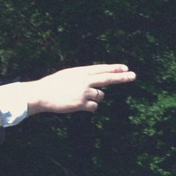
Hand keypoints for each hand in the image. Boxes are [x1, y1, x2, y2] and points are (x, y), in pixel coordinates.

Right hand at [1, 64, 135, 117]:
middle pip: (108, 78)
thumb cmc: (52, 85)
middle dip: (122, 77)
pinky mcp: (82, 103)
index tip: (125, 68)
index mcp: (81, 72)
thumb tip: (95, 85)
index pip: (101, 69)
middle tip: (133, 75)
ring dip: (94, 98)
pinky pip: (94, 106)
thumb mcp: (68, 76)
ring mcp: (85, 92)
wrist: (41, 94)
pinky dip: (90, 107)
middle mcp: (85, 80)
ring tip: (78, 97)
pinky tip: (78, 105)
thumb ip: (82, 78)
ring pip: (100, 96)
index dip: (114, 68)